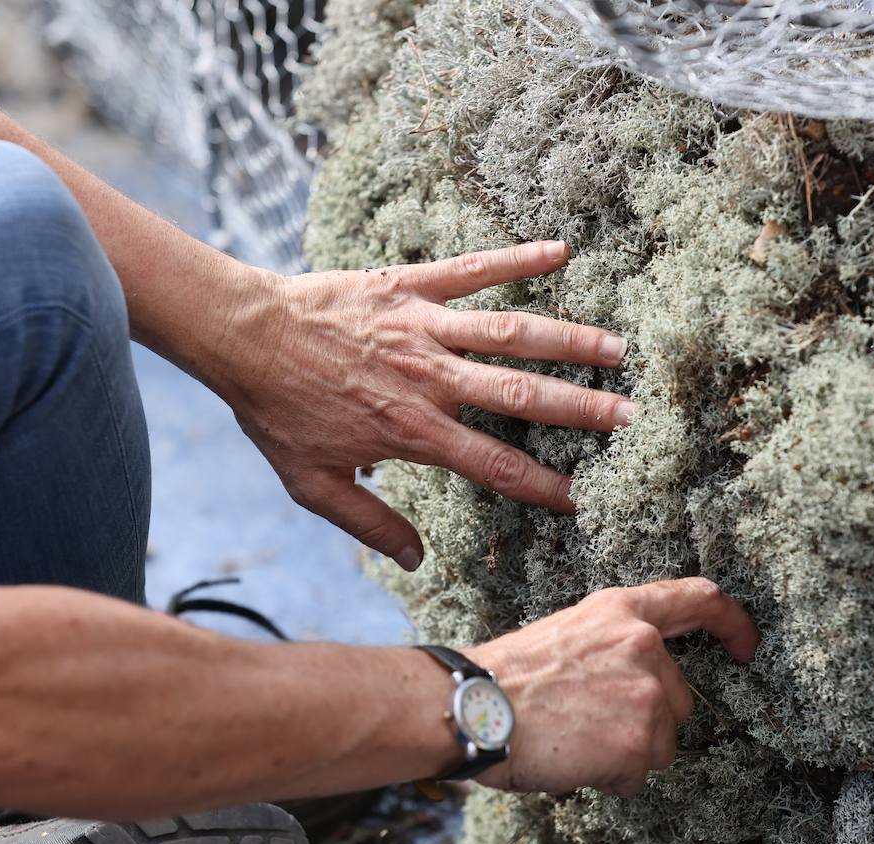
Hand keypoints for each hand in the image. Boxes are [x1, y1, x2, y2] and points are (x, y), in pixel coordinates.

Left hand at [213, 242, 635, 570]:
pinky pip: (472, 270)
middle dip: (583, 409)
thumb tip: (415, 563)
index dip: (543, 485)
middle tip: (633, 418)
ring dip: (567, 339)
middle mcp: (429, 379)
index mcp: (412, 432)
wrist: (240, 334)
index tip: (584, 496)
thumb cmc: (276, 411)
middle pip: (521, 396)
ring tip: (618, 347)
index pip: (494, 465)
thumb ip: (370, 523)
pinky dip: (516, 258)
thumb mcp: (312, 484)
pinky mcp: (409, 285)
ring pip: (509, 333)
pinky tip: (560, 251)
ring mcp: (423, 327)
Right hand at [465, 578, 758, 795]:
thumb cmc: (503, 676)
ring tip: (574, 741)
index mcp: (622, 611)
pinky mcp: (638, 743)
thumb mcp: (567, 634)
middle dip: (646, 721)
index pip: (700, 599)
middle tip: (589, 724)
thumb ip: (613, 646)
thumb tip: (636, 679)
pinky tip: (573, 761)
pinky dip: (610, 779)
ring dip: (627, 752)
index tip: (746, 647)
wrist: (471, 705)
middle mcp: (643, 645)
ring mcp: (646, 694)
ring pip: (662, 743)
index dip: (733, 624)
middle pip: (680, 699)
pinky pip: (639, 775)